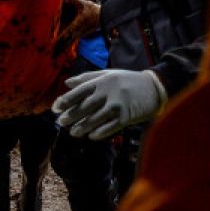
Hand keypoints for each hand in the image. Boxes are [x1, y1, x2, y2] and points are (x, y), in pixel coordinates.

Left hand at [52, 69, 166, 139]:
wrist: (154, 87)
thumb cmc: (128, 80)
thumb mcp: (108, 74)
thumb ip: (87, 78)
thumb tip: (66, 83)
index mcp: (102, 81)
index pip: (78, 92)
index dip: (65, 100)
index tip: (55, 108)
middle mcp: (108, 93)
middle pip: (84, 107)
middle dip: (71, 116)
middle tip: (61, 122)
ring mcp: (118, 106)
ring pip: (95, 119)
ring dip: (82, 127)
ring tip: (73, 132)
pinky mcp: (127, 117)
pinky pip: (109, 128)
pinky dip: (99, 133)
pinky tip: (91, 136)